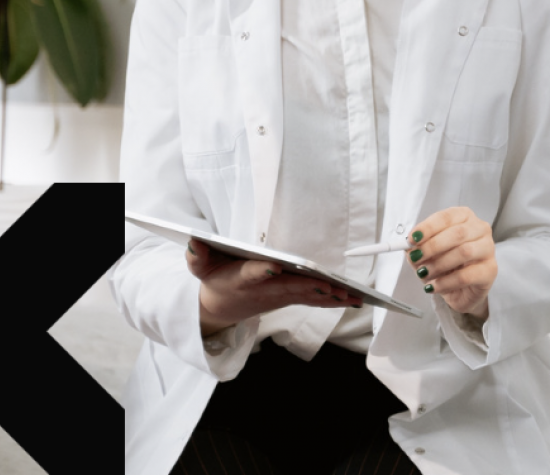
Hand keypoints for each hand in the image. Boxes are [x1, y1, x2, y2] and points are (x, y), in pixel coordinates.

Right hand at [185, 239, 362, 335]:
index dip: (262, 271)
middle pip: (287, 287)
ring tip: (351, 295)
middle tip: (330, 286)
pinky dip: (333, 301)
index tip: (274, 267)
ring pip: (305, 296)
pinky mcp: (289, 299)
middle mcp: (262, 290)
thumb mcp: (199, 267)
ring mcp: (278, 297)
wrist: (220, 308)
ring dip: (328, 297)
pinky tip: (355, 300)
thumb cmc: (214, 279)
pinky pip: (313, 300)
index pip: (251, 274)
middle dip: (309, 287)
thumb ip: (197, 255)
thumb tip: (194, 241)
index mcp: (240, 279)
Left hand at [409, 206, 495, 318]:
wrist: (462, 289)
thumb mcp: (428, 253)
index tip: (412, 239)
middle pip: (457, 233)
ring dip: (439, 265)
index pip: (446, 217)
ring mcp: (488, 249)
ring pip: (464, 252)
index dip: (428, 228)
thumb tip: (409, 248)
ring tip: (425, 274)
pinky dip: (446, 282)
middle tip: (416, 258)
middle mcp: (480, 229)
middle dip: (432, 246)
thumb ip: (418, 247)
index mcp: (464, 217)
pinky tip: (435, 286)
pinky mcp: (490, 271)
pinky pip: (466, 276)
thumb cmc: (447, 264)